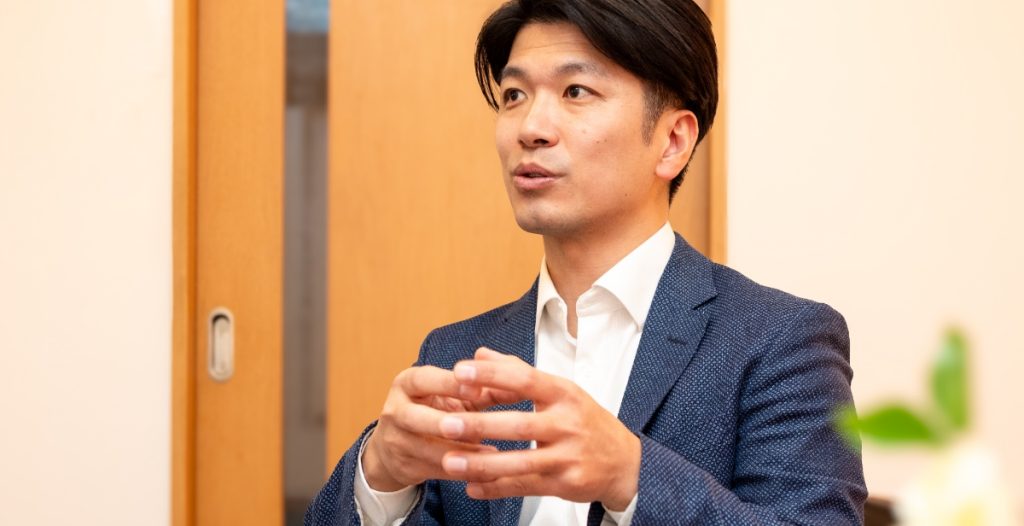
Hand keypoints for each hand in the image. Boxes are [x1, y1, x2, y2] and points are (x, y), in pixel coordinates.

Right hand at [362, 365, 505, 490]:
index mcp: (407, 383)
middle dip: (442, 421)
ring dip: (461, 452)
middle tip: (475, 423)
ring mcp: (397, 441)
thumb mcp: (454, 394)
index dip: (449, 384)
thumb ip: (484, 385)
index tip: (477, 389)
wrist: (397, 446)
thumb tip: (519, 378)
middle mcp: (395, 410)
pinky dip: (464, 472)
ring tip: (493, 454)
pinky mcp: (405, 466)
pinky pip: (436, 471)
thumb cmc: (435, 409)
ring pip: (427, 449)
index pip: (424, 379)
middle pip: (414, 416)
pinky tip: (488, 472)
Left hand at [437, 348, 640, 509]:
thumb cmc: (586, 421)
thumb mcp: (560, 391)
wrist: (625, 462)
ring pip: (520, 461)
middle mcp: (567, 423)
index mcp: (564, 393)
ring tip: (450, 462)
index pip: (525, 379)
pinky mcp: (566, 483)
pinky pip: (525, 487)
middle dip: (480, 424)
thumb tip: (480, 354)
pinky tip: (472, 487)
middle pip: (519, 424)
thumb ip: (517, 372)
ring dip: (482, 463)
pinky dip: (496, 488)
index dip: (491, 375)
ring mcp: (568, 456)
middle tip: (446, 423)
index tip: (460, 372)